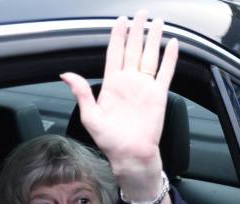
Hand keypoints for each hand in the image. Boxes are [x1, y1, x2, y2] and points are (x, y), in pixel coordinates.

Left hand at [61, 10, 177, 191]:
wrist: (130, 154)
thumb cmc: (110, 140)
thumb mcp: (90, 116)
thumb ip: (81, 93)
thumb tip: (66, 75)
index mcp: (111, 85)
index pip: (114, 53)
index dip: (118, 36)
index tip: (120, 20)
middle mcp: (129, 82)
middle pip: (133, 49)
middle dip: (137, 30)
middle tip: (141, 14)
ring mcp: (145, 87)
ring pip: (150, 55)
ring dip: (153, 38)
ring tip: (157, 22)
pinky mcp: (158, 95)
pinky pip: (166, 72)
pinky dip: (170, 57)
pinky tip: (173, 44)